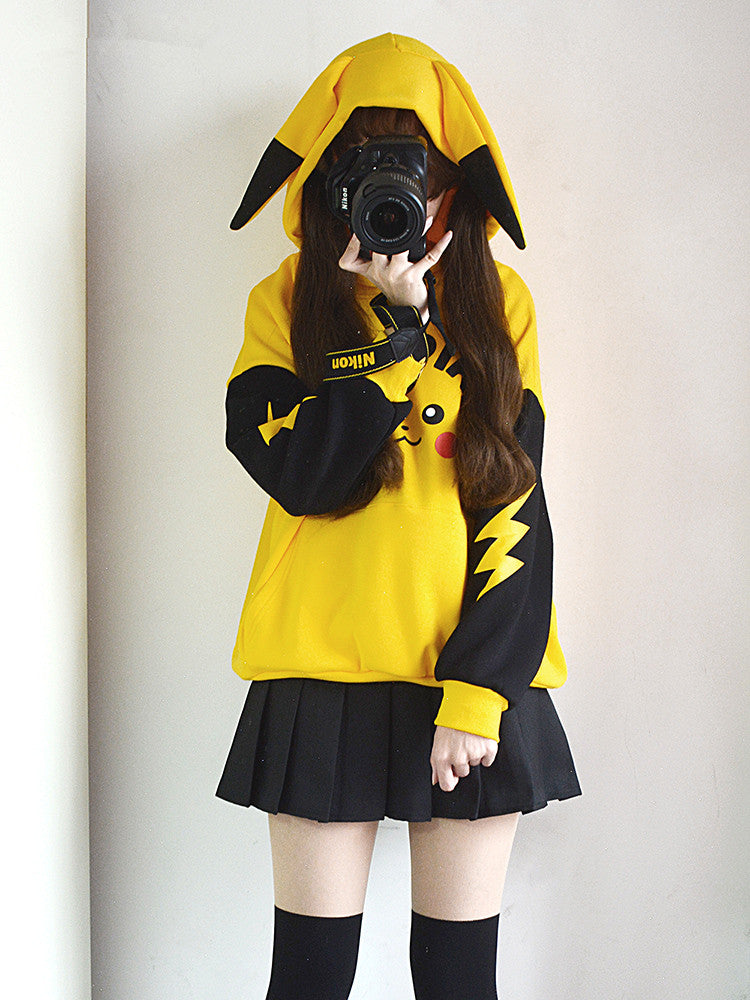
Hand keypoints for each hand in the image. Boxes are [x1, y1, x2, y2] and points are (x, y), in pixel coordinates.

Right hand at [338, 222, 452, 322]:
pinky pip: (430, 257)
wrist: (407, 311)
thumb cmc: (394, 288)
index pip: (351, 259)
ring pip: (403, 248)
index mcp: (370, 270)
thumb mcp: (376, 274)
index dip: (351, 244)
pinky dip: (440, 245)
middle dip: (385, 233)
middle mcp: (381, 272)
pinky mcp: (414, 277)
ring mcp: (397, 274)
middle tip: (396, 219)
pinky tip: (447, 235)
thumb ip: (372, 256)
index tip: (356, 231)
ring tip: (427, 221)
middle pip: (377, 248)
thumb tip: (374, 231)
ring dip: (418, 232)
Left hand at [430, 725, 497, 792]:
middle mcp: (457, 758)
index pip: (446, 785)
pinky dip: (485, 752)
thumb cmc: (451, 720)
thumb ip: (436, 764)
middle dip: (461, 763)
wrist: (468, 702)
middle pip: (462, 773)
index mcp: (441, 758)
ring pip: (474, 764)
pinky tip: (479, 740)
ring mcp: (473, 755)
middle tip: (460, 745)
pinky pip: (487, 760)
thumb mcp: (437, 741)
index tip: (452, 775)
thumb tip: (436, 781)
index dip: (450, 780)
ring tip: (469, 738)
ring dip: (473, 755)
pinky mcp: (488, 750)